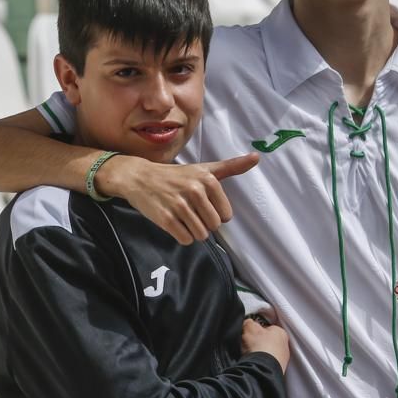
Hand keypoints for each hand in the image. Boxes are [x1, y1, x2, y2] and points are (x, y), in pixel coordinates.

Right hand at [99, 153, 259, 244]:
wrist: (140, 177)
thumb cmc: (176, 175)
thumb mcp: (204, 169)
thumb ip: (231, 166)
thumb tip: (257, 157)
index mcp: (208, 179)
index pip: (226, 215)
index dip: (215, 214)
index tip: (203, 204)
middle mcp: (195, 191)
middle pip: (213, 226)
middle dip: (204, 224)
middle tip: (191, 212)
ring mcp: (180, 205)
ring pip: (200, 235)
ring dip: (193, 231)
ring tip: (182, 217)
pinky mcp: (166, 218)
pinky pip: (185, 239)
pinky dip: (181, 236)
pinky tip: (174, 222)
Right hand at [242, 318, 289, 372]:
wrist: (262, 370)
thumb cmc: (260, 347)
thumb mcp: (250, 327)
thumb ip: (249, 323)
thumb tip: (248, 323)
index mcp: (281, 332)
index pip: (268, 328)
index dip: (257, 330)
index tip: (250, 333)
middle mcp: (285, 346)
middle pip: (268, 341)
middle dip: (258, 343)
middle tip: (249, 344)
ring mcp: (282, 360)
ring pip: (267, 354)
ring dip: (259, 355)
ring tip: (249, 356)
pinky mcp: (277, 371)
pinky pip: (266, 365)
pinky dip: (260, 365)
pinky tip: (253, 365)